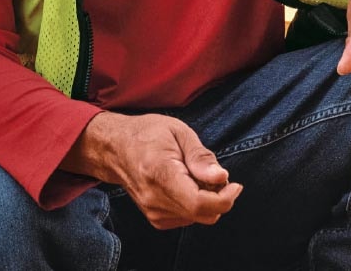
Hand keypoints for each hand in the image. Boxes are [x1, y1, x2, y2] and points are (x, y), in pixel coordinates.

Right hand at [61, 111, 242, 228]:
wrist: (115, 147)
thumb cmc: (147, 134)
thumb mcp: (178, 131)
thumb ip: (201, 157)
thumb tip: (222, 178)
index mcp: (160, 173)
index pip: (199, 203)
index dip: (225, 198)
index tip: (235, 184)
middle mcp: (154, 198)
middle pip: (203, 213)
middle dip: (219, 196)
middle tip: (213, 172)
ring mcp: (152, 211)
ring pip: (198, 218)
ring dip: (207, 200)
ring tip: (194, 174)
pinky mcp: (155, 218)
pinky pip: (188, 218)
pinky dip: (196, 205)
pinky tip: (186, 184)